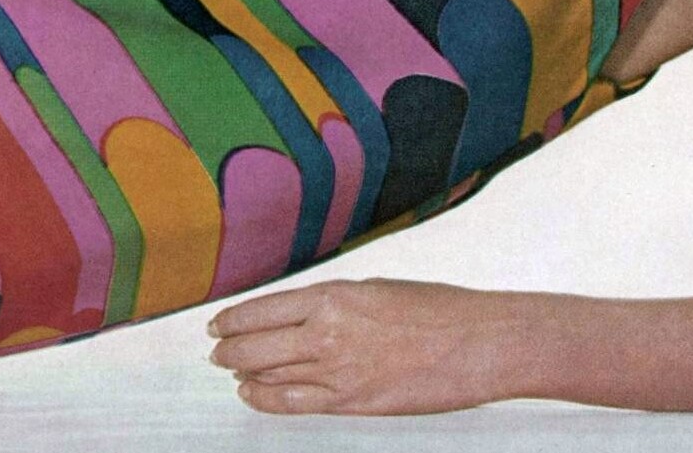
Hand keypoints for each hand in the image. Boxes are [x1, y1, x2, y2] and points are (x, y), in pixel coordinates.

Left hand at [206, 276, 516, 415]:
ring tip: (230, 369)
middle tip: (216, 349)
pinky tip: (251, 394)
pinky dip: (265, 398)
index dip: (234, 319)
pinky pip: (293, 403)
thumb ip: (338, 303)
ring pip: (269, 374)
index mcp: (335, 294)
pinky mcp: (351, 402)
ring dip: (243, 372)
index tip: (219, 323)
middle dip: (230, 348)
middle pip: (258, 344)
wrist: (476, 342)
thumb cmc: (437, 309)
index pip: (264, 309)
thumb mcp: (378, 289)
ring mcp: (337, 371)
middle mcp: (328, 331)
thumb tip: (306, 315)